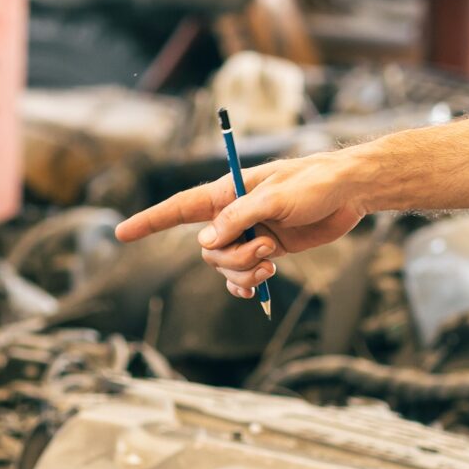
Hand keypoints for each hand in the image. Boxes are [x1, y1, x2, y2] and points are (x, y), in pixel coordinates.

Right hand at [115, 152, 372, 298]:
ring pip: (224, 266)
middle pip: (207, 250)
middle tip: (267, 245)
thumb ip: (238, 218)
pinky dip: (246, 284)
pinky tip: (259, 285)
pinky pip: (241, 277)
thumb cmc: (313, 183)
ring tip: (273, 256)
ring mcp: (249, 234)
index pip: (179, 208)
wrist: (348, 193)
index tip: (120, 233)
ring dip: (245, 268)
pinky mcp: (267, 250)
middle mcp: (233, 215)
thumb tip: (205, 243)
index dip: (149, 221)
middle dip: (232, 256)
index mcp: (227, 193)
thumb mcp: (275, 196)